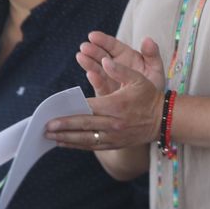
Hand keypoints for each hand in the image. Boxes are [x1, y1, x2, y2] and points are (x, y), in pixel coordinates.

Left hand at [45, 35, 164, 150]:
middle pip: (84, 126)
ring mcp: (114, 136)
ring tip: (50, 138)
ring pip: (86, 140)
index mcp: (116, 106)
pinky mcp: (116, 144)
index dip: (70, 112)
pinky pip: (93, 146)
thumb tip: (104, 61)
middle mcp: (114, 123)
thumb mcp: (138, 79)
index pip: (88, 109)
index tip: (54, 114)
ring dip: (67, 139)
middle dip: (63, 127)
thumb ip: (120, 70)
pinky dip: (77, 145)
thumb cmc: (149, 96)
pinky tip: (65, 143)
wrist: (164, 120)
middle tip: (45, 128)